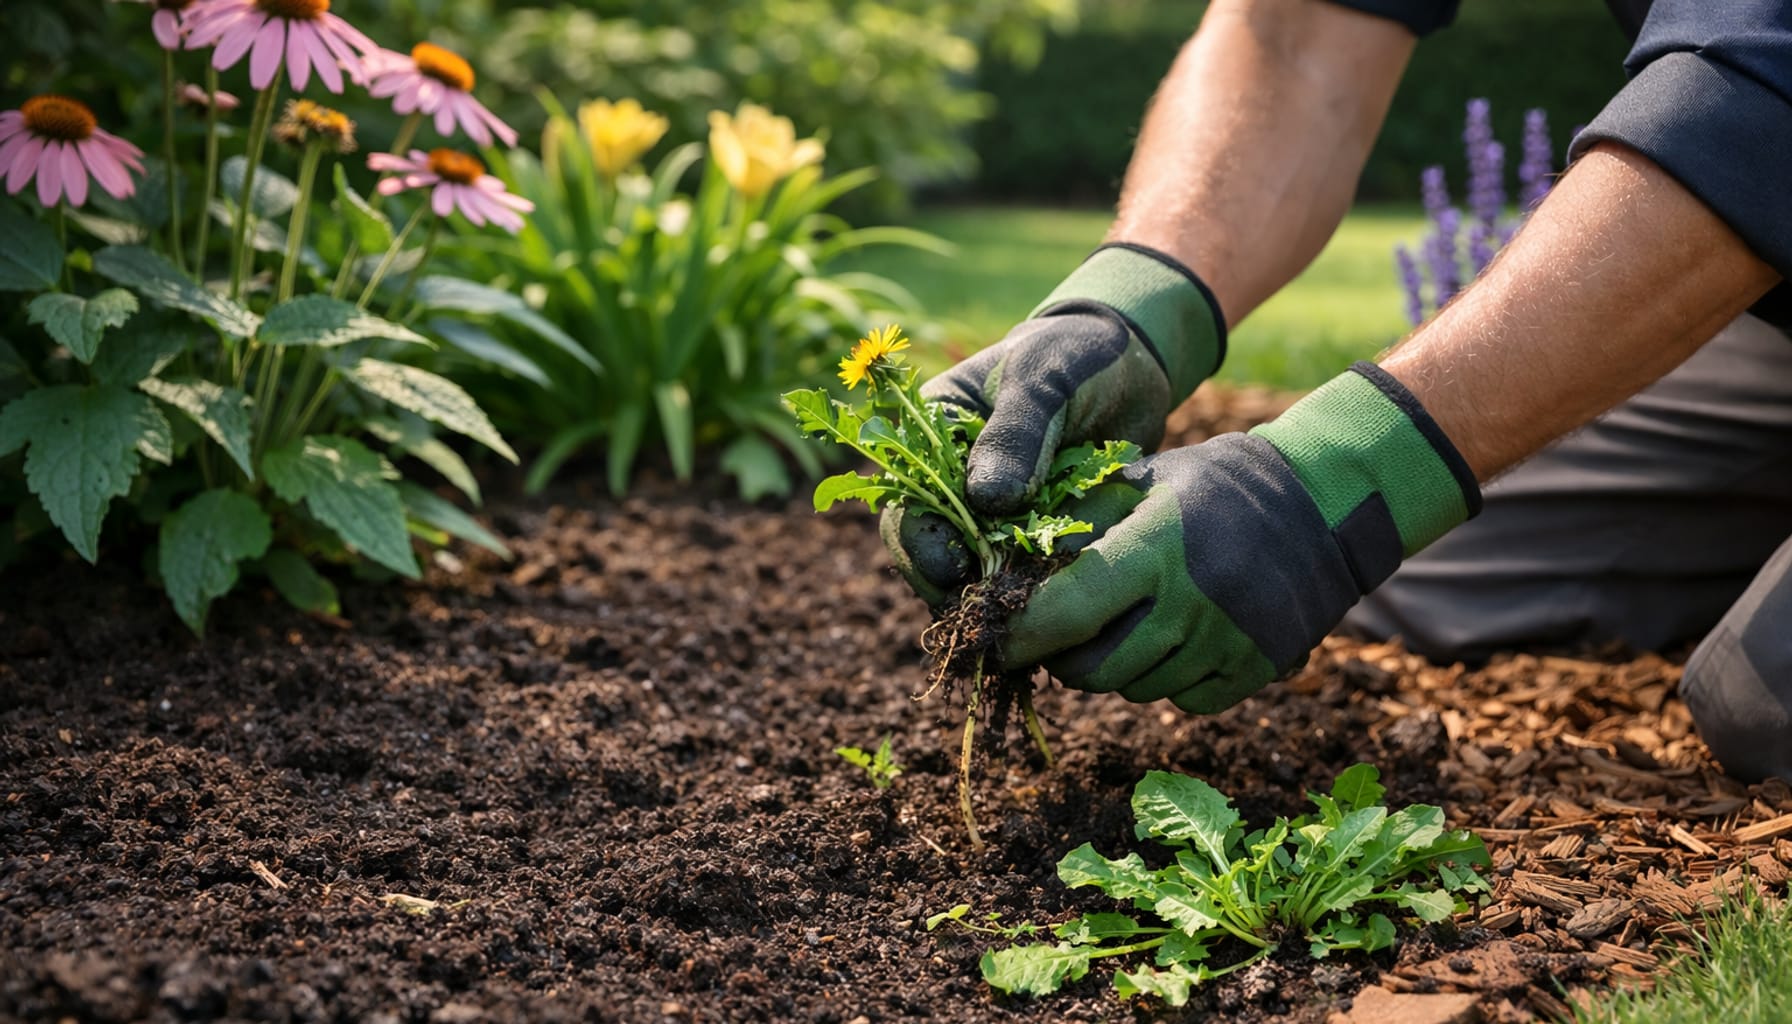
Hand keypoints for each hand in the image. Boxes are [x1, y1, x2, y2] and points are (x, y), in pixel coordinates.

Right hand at [883, 243, 1225, 604]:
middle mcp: (949, 477)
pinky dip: (1029, 591)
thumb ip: (1016, 434)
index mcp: (929, 432)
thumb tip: (985, 502)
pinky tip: (1053, 605)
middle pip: (927, 547)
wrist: (1129, 363)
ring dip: (991, 595)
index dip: (921, 541)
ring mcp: (988, 509)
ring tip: (1023, 617)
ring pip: (970, 570)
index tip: (953, 570)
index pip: (906, 499)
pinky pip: (1016, 572)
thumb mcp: (1045, 381)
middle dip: (950, 584)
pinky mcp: (1027, 531)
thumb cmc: (1076, 355)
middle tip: (987, 611)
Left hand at [1003, 363, 1481, 711]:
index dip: (1019, 633)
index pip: (1067, 610)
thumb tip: (1003, 562)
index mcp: (1156, 548)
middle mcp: (1192, 605)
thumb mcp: (1144, 482)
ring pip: (1134, 688)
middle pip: (1092, 669)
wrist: (1324, 505)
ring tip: (1129, 620)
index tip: (992, 635)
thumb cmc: (1214, 485)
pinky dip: (1166, 679)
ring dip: (1114, 666)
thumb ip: (1078, 522)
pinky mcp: (1256, 670)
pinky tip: (1177, 636)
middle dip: (1060, 656)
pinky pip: (1183, 700)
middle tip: (1058, 629)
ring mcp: (1228, 643)